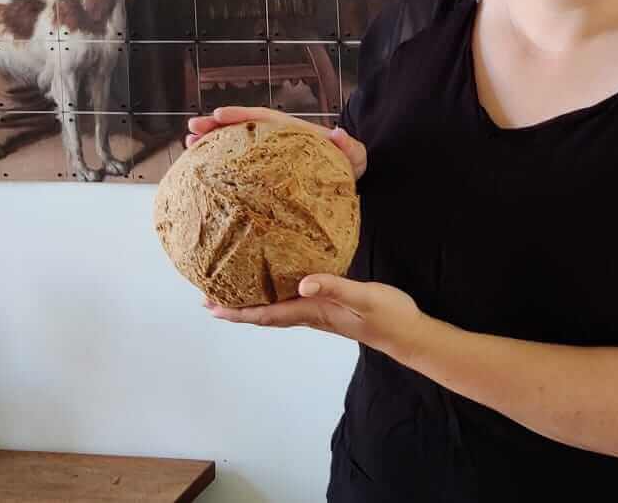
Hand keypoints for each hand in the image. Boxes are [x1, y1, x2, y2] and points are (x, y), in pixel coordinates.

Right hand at [184, 105, 366, 177]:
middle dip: (215, 127)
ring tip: (187, 145)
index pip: (263, 118)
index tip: (220, 115)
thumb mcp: (355, 155)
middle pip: (241, 128)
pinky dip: (219, 167)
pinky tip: (199, 174)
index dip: (241, 115)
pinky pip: (238, 168)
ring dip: (210, 144)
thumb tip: (339, 134)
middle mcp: (274, 140)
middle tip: (190, 129)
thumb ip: (349, 146)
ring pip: (234, 146)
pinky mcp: (263, 173)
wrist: (348, 178)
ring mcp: (266, 156)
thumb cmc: (350, 164)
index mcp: (291, 132)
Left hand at [204, 274, 427, 354]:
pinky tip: (275, 286)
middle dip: (237, 309)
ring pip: (277, 310)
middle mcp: (311, 315)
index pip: (268, 315)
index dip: (240, 312)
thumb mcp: (365, 297)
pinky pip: (292, 303)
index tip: (213, 308)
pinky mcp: (329, 308)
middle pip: (266, 315)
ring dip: (252, 305)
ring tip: (231, 294)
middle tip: (209, 300)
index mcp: (314, 312)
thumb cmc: (390, 315)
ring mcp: (320, 314)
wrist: (408, 334)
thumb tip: (303, 283)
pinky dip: (274, 298)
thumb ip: (335, 287)